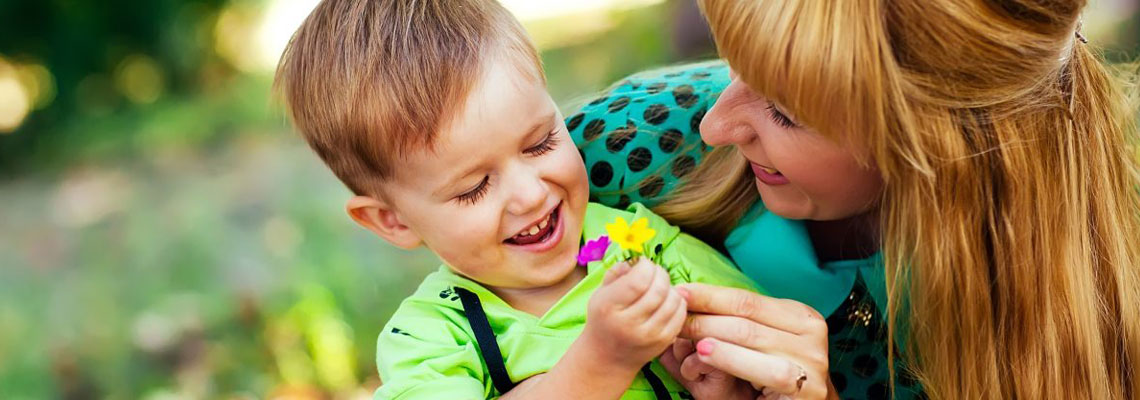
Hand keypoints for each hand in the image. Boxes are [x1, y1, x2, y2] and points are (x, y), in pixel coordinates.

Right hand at [582, 258, 687, 369]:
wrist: (607, 357)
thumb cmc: (604, 319)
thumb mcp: (601, 293)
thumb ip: (616, 272)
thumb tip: (636, 259)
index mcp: (609, 307)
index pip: (638, 280)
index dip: (646, 266)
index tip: (643, 264)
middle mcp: (629, 323)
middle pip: (658, 289)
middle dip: (660, 274)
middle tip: (655, 272)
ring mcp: (649, 335)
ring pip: (673, 300)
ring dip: (670, 287)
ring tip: (660, 287)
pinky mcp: (663, 341)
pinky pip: (680, 313)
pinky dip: (677, 301)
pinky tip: (666, 300)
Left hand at [676, 283, 835, 398]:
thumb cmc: (774, 380)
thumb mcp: (761, 345)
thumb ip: (737, 324)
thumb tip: (691, 299)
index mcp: (800, 315)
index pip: (747, 299)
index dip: (710, 295)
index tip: (680, 291)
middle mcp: (811, 332)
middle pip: (745, 316)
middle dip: (704, 313)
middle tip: (674, 315)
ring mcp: (812, 359)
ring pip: (751, 336)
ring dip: (711, 331)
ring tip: (683, 330)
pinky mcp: (807, 386)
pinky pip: (764, 368)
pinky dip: (731, 357)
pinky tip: (704, 352)